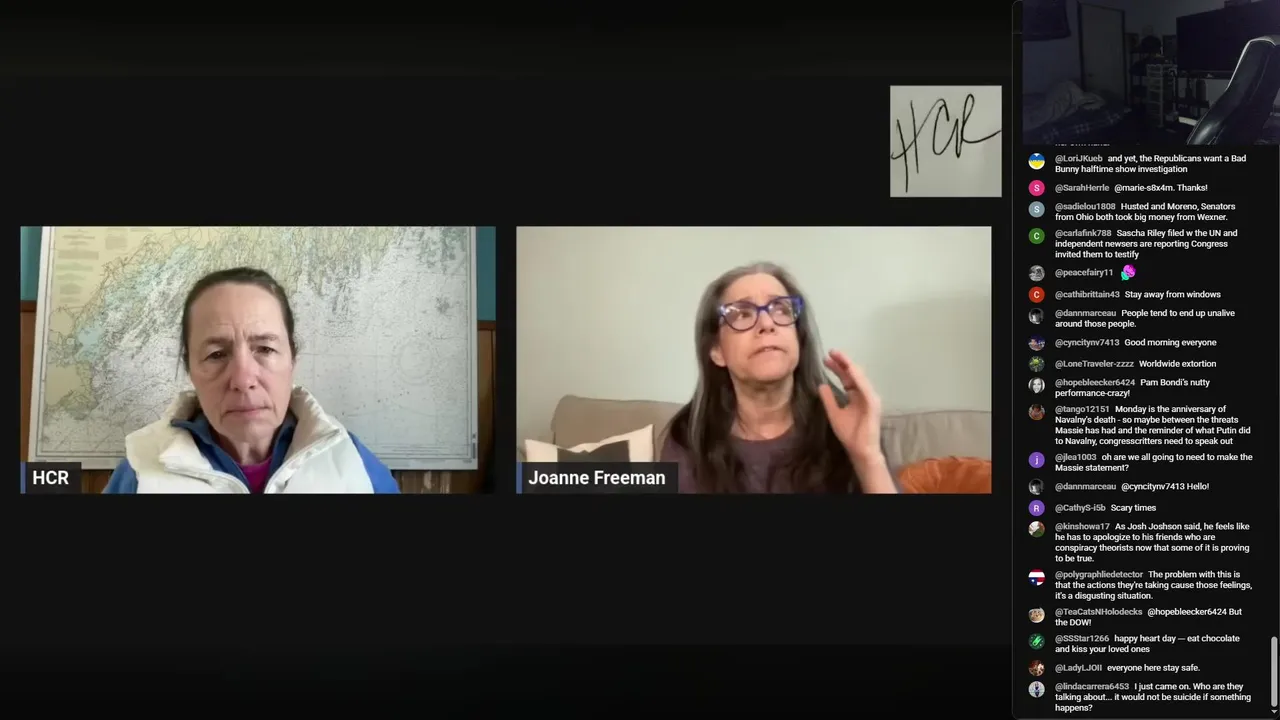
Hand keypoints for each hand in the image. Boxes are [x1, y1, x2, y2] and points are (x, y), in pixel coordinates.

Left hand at [817, 350, 884, 465]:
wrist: (860, 450)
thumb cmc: (849, 434)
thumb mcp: (834, 414)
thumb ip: (829, 400)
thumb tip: (821, 385)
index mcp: (856, 396)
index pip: (846, 378)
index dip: (837, 368)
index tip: (826, 359)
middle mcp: (864, 394)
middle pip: (853, 375)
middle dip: (843, 362)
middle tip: (831, 351)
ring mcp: (870, 398)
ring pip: (860, 378)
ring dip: (850, 366)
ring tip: (839, 356)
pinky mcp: (873, 404)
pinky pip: (865, 388)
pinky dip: (858, 378)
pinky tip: (850, 370)